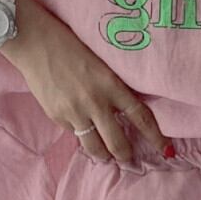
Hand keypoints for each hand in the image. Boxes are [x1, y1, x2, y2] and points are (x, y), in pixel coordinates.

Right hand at [8, 8, 171, 162]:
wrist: (35, 41)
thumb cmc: (71, 46)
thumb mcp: (101, 65)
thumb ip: (112, 89)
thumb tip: (122, 114)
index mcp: (111, 84)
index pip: (141, 117)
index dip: (155, 137)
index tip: (166, 150)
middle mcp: (95, 102)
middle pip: (118, 142)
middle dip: (125, 154)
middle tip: (128, 158)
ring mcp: (75, 112)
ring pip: (95, 147)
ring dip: (103, 154)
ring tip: (105, 155)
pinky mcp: (57, 117)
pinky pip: (74, 134)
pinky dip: (80, 134)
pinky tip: (80, 127)